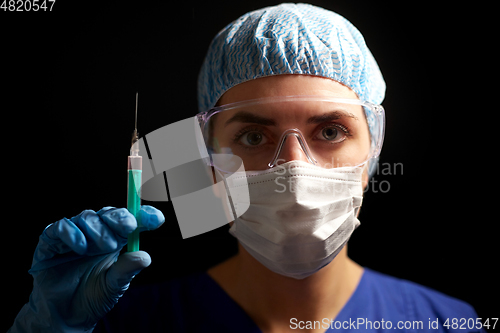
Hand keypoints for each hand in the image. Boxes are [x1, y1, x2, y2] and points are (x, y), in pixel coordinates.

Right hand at [9, 205, 164, 332]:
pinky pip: (60, 228)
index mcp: (115, 240)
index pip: (131, 221)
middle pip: (109, 214)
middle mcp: (96, 234)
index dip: (144, 216)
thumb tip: (145, 257)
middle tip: (128, 227)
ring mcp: (74, 236)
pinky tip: (80, 246)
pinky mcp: (51, 243)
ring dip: (97, 229)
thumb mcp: (114, 286)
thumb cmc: (92, 297)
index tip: (156, 219)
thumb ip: (126, 270)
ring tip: (103, 247)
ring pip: (87, 217)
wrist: (63, 315)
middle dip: (120, 218)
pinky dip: (71, 233)